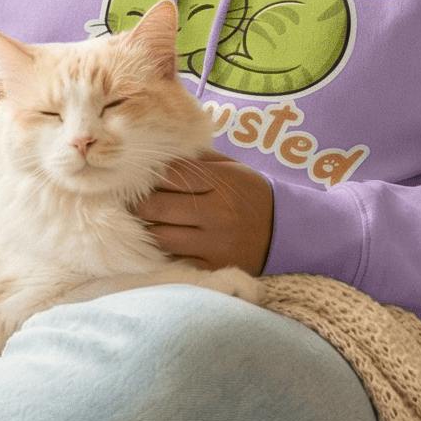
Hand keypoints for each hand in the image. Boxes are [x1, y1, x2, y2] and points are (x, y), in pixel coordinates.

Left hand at [134, 153, 273, 275]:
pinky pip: (174, 259)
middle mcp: (217, 213)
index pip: (168, 174)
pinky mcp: (212, 266)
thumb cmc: (248, 193)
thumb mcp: (231, 167)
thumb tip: (157, 153)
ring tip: (150, 221)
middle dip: (140, 202)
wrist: (283, 232)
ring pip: (159, 236)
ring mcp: (214, 244)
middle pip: (156, 207)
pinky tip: (167, 239)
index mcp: (222, 182)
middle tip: (137, 200)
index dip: (150, 175)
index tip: (143, 177)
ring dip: (149, 228)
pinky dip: (165, 249)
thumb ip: (196, 159)